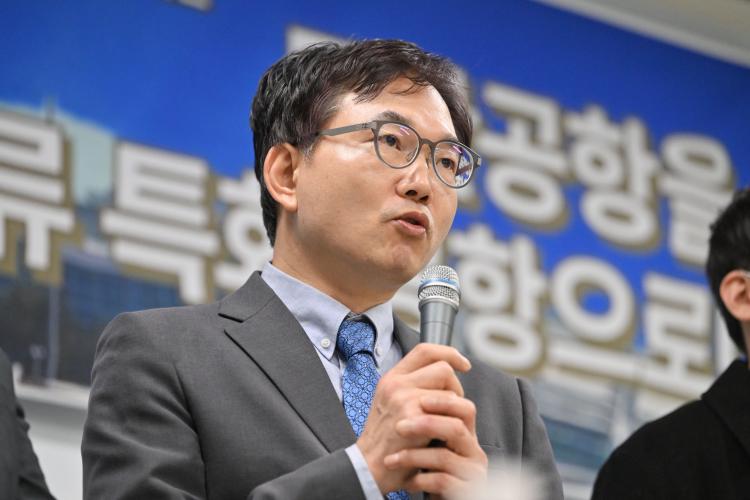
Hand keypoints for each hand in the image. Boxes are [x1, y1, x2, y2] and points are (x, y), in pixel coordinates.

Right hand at [355, 343, 478, 493]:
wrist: (368, 466)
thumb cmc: (385, 441)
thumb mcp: (390, 404)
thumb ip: (411, 387)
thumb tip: (444, 376)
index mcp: (391, 378)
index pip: (424, 351)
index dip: (449, 353)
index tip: (463, 364)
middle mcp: (396, 384)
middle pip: (442, 368)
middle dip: (455, 386)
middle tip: (450, 407)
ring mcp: (404, 397)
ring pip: (449, 388)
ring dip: (454, 406)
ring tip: (443, 422)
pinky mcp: (413, 414)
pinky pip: (448, 407)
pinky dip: (451, 420)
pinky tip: (442, 432)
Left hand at [384, 394, 487, 498]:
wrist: (440, 498)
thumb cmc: (431, 466)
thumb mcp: (431, 438)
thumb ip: (428, 413)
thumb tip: (406, 379)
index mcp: (466, 431)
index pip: (463, 406)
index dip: (442, 399)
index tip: (418, 400)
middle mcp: (473, 448)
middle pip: (457, 427)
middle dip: (427, 423)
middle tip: (400, 426)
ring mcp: (472, 470)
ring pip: (445, 455)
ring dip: (414, 456)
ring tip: (392, 459)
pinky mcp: (466, 491)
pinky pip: (443, 481)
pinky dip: (420, 480)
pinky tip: (405, 483)